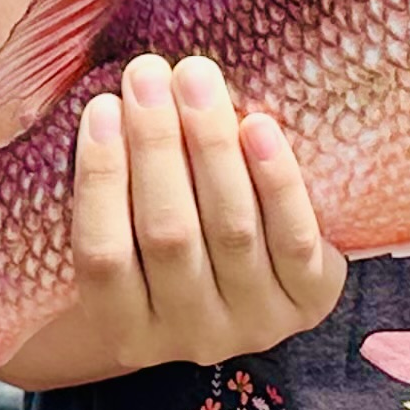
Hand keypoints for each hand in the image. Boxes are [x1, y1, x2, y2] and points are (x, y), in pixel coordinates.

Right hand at [60, 54, 346, 370]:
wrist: (246, 291)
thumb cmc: (161, 239)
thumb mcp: (126, 232)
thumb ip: (113, 185)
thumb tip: (111, 94)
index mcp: (124, 329)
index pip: (101, 255)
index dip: (100, 179)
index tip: (99, 106)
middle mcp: (189, 337)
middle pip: (168, 235)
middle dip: (155, 144)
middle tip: (147, 73)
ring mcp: (254, 323)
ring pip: (230, 228)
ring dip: (211, 144)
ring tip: (196, 79)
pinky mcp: (310, 302)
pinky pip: (294, 238)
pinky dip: (276, 180)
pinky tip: (258, 125)